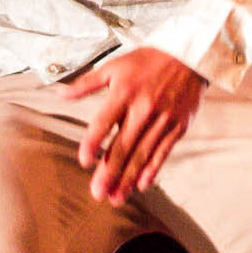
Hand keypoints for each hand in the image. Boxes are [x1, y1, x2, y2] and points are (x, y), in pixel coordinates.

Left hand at [70, 48, 205, 205]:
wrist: (190, 55)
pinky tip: (141, 185)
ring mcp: (163, 119)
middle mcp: (144, 108)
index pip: (104, 123)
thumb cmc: (149, 60)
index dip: (93, 143)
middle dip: (110, 172)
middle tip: (97, 193)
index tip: (84, 161)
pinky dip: (152, 169)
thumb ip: (87, 83)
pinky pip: (163, 152)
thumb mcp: (115, 65)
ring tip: (116, 197)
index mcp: (124, 92)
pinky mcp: (178, 126)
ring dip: (128, 178)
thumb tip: (60, 94)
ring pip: (143, 154)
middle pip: (123, 146)